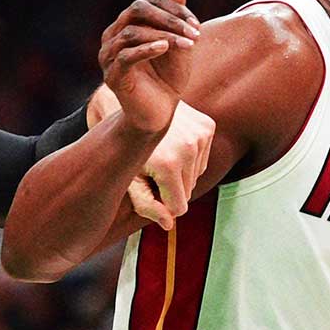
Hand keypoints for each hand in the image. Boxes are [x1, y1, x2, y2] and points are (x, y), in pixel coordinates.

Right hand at [99, 0, 199, 132]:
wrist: (159, 114)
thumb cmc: (167, 79)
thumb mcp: (178, 47)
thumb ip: (176, 22)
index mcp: (127, 25)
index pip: (147, 2)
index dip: (172, 8)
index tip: (196, 23)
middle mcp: (112, 36)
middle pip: (136, 10)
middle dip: (168, 18)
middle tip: (193, 31)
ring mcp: (109, 56)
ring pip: (132, 33)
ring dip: (164, 35)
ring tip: (187, 44)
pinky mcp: (112, 76)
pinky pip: (126, 56)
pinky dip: (147, 49)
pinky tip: (166, 48)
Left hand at [127, 101, 214, 228]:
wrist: (130, 105)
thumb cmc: (122, 146)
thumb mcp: (128, 180)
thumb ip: (147, 205)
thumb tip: (169, 224)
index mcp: (169, 164)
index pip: (179, 207)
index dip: (163, 204)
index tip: (149, 190)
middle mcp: (189, 148)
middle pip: (189, 191)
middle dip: (171, 187)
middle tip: (151, 168)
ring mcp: (201, 134)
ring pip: (197, 175)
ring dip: (181, 171)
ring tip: (161, 155)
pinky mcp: (207, 125)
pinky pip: (203, 157)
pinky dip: (190, 156)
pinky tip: (172, 144)